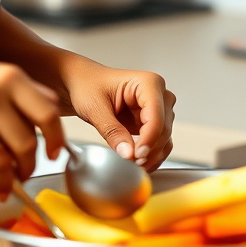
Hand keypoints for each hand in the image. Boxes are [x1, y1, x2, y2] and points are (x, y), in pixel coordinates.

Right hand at [0, 53, 64, 197]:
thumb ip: (27, 89)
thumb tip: (56, 109)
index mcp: (10, 78)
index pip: (47, 115)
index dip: (56, 139)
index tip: (54, 154)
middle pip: (26, 144)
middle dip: (28, 167)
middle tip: (25, 174)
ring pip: (0, 162)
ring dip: (6, 182)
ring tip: (5, 187)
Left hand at [60, 56, 175, 171]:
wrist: (81, 84)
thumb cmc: (87, 85)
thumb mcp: (94, 107)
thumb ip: (112, 131)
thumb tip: (128, 153)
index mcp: (147, 82)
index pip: (156, 116)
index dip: (149, 138)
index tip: (137, 155)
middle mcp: (157, 94)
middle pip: (163, 129)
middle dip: (149, 149)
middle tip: (131, 161)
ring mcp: (157, 109)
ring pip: (164, 138)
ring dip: (151, 155)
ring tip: (133, 164)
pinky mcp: (151, 123)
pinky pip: (159, 143)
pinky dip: (151, 155)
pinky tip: (138, 163)